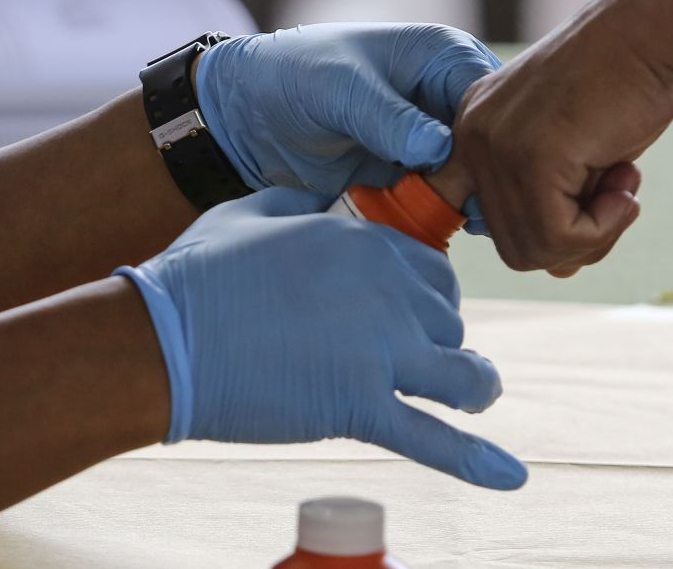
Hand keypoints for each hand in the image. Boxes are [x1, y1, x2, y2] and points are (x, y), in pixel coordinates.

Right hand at [115, 188, 526, 489]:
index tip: (416, 315)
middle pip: (448, 321)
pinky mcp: (359, 407)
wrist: (160, 338)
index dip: (426, 298)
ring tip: (478, 394)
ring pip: (461, 374)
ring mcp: (379, 351)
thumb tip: (318, 196)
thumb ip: (298, 202)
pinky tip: (512, 477)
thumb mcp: (250, 213)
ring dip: (474, 386)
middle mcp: (386, 291)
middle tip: (423, 358)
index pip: (430, 273)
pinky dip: (477, 462)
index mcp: (364, 244)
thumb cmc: (196, 275)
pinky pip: (434, 440)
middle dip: (439, 340)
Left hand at [195, 23, 499, 222]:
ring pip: (472, 176)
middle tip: (469, 211)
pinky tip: (434, 229)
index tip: (476, 177)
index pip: (491, 98)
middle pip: (491, 143)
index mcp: (441, 57)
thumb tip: (440, 150)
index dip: (493, 138)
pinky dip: (440, 216)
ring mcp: (430, 140)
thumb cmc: (295, 78)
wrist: (250, 116)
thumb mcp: (343, 90)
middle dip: (484, 177)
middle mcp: (444, 97)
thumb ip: (391, 119)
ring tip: (454, 223)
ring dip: (466, 201)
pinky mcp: (412, 175)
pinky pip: (442, 199)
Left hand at [453, 0, 672, 274]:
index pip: (462, 209)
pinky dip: (603, 227)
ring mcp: (494, 147)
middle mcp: (471, 136)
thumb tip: (558, 273)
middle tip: (615, 193)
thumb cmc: (628, 81)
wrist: (660, 25)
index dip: (512, 228)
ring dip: (593, 234)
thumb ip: (559, 206)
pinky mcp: (528, 158)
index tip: (564, 213)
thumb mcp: (579, 152)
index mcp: (474, 127)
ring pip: (532, 250)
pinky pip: (558, 238)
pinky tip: (625, 183)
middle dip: (573, 237)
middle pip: (510, 243)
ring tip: (622, 183)